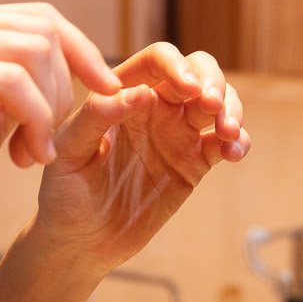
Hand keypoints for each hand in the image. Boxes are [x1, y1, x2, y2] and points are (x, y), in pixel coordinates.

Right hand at [0, 3, 120, 251]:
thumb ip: (21, 78)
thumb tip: (80, 56)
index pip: (34, 16)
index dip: (81, 51)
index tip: (108, 90)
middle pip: (39, 28)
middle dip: (65, 87)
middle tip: (50, 142)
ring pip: (31, 52)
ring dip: (49, 110)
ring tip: (34, 154)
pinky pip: (11, 82)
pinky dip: (34, 119)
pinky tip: (27, 156)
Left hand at [30, 43, 250, 273]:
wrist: (80, 241)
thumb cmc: (64, 192)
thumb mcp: (69, 151)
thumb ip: (98, 117)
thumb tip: (143, 93)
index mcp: (122, 93)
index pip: (157, 60)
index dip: (177, 65)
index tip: (186, 89)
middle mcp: (154, 107)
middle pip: (198, 73)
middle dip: (214, 82)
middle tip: (212, 106)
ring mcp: (177, 134)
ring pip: (218, 103)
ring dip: (232, 109)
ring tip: (227, 134)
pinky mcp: (194, 164)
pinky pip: (224, 143)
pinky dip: (238, 141)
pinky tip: (232, 153)